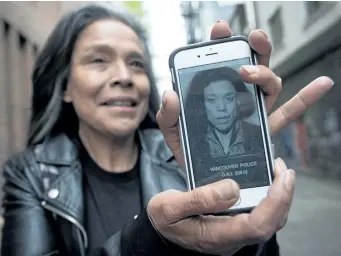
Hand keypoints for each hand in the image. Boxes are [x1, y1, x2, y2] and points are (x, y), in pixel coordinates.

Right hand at [147, 158, 294, 254]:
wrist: (162, 230)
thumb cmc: (165, 219)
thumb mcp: (170, 206)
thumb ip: (199, 199)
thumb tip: (234, 188)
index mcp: (216, 235)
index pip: (257, 225)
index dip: (275, 202)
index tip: (282, 177)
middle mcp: (231, 238)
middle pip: (270, 224)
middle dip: (284, 196)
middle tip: (283, 169)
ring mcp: (234, 234)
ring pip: (268, 221)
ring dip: (279, 197)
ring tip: (278, 172)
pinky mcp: (234, 225)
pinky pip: (259, 215)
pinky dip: (269, 198)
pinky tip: (266, 182)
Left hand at [157, 20, 332, 166]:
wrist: (202, 176)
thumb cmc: (189, 148)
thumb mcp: (173, 130)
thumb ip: (168, 114)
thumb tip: (171, 94)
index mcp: (218, 91)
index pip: (222, 61)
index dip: (223, 42)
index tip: (220, 30)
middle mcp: (239, 96)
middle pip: (253, 65)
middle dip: (253, 47)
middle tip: (249, 38)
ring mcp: (255, 111)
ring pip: (270, 84)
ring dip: (265, 72)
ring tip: (249, 74)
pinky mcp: (265, 130)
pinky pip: (290, 113)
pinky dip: (307, 97)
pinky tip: (323, 82)